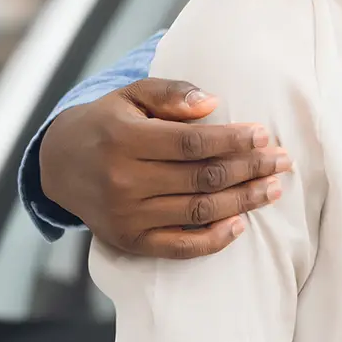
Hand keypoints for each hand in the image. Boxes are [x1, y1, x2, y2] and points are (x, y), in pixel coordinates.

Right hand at [37, 78, 290, 257]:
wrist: (59, 165)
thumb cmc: (107, 124)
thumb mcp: (131, 95)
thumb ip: (170, 94)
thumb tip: (213, 104)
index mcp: (123, 141)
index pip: (191, 144)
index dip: (232, 141)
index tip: (263, 135)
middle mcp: (123, 182)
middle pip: (201, 178)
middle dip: (249, 169)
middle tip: (282, 161)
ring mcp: (126, 216)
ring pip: (198, 211)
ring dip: (243, 201)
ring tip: (273, 189)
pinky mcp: (129, 241)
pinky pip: (179, 247)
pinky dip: (214, 239)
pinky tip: (241, 224)